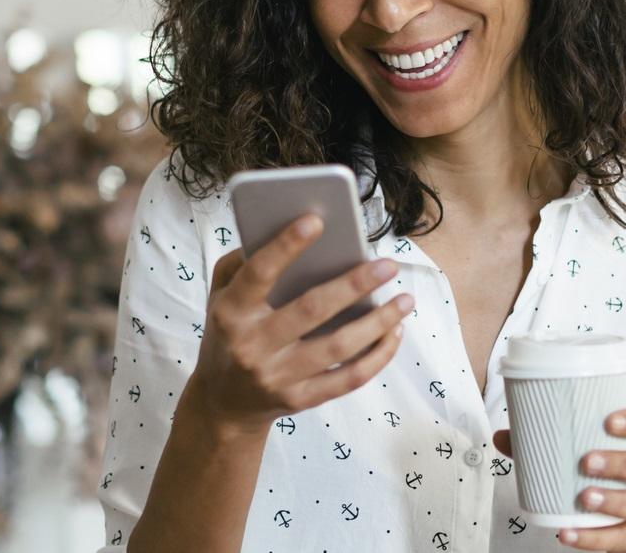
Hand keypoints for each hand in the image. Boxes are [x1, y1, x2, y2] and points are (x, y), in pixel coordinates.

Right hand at [181, 213, 414, 433]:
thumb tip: (286, 231)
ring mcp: (277, 377)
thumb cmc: (230, 334)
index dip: (285, 246)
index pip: (258, 274)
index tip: (316, 221)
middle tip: (388, 264)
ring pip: (338, 347)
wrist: (223, 404)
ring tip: (405, 299)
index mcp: (231, 313)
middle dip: (355, 284)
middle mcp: (252, 346)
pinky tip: (395, 332)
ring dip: (378, 322)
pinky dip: (378, 355)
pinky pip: (348, 379)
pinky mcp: (300, 400)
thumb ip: (242, 263)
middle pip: (311, 310)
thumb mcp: (219, 297)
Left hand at [494, 408, 625, 551]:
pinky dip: (591, 537)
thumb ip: (544, 442)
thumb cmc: (605, 473)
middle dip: (621, 462)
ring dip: (613, 500)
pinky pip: (616, 536)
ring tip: (584, 497)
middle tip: (587, 461)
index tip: (609, 420)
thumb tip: (503, 436)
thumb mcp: (584, 451)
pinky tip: (566, 532)